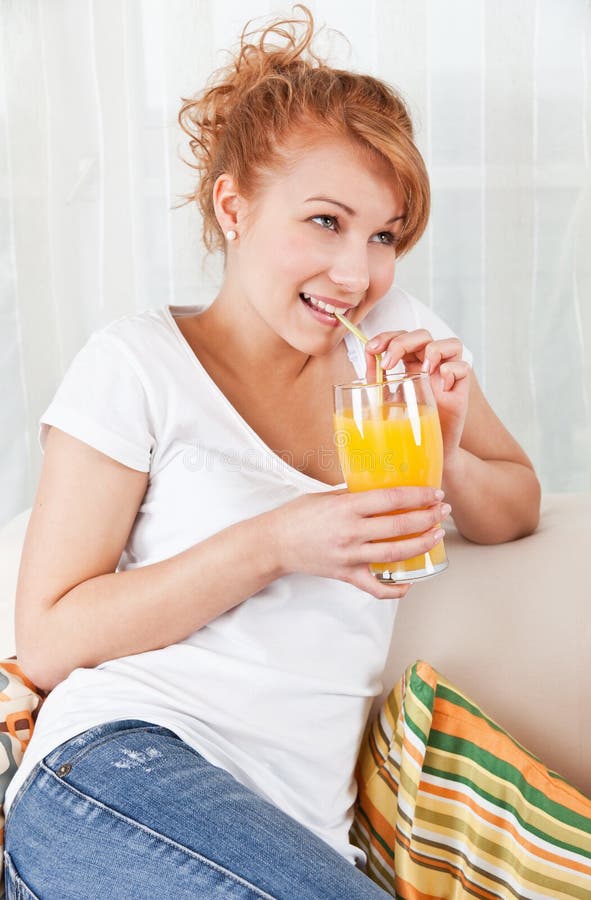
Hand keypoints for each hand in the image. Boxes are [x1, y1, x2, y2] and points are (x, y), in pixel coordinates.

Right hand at [270, 486, 450, 598]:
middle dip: (427, 518)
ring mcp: (349, 555)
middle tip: (443, 512)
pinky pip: (375, 587)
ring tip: (437, 536)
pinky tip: (409, 583)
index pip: (392, 499)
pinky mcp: (345, 574)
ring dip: (421, 545)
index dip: (418, 496)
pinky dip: (395, 589)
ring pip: (395, 553)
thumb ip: (354, 495)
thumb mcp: (327, 496)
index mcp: (346, 507)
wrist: (274, 542)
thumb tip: (382, 490)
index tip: (435, 494)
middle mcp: (350, 531)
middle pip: (400, 526)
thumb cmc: (298, 515)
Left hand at [365, 329, 470, 462]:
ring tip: (421, 370)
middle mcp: (430, 365)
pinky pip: (464, 367)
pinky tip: (439, 387)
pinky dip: (451, 371)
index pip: (402, 336)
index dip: (387, 336)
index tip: (371, 349)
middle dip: (402, 342)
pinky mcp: (460, 391)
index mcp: (410, 363)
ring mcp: (446, 376)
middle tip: (387, 364)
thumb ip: (376, 378)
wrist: (422, 454)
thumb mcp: (385, 399)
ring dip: (434, 349)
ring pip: (452, 343)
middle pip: (423, 334)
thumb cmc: (404, 425)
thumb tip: (367, 355)